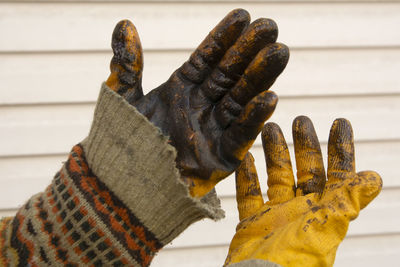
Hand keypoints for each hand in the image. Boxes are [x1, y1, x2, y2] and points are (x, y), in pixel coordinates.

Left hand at [105, 9, 289, 196]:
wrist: (121, 185)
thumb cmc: (121, 142)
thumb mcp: (122, 97)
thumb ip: (127, 64)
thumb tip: (124, 23)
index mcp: (182, 89)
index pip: (207, 57)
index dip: (223, 38)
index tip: (242, 15)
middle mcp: (201, 105)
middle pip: (230, 74)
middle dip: (249, 51)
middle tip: (270, 26)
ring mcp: (213, 129)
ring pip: (240, 99)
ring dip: (260, 77)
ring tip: (279, 51)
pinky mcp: (221, 156)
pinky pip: (240, 134)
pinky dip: (253, 118)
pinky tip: (269, 97)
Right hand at [224, 116, 381, 265]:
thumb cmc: (291, 261)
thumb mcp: (322, 228)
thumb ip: (344, 202)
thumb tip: (374, 178)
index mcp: (323, 212)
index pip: (338, 175)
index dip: (341, 150)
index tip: (339, 123)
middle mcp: (302, 211)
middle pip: (306, 171)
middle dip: (304, 144)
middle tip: (299, 120)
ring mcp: (276, 215)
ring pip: (277, 177)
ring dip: (274, 154)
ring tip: (269, 129)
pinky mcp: (253, 222)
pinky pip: (249, 194)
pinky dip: (246, 176)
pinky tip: (244, 158)